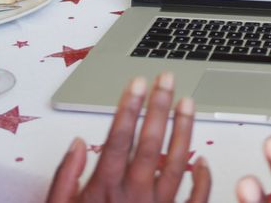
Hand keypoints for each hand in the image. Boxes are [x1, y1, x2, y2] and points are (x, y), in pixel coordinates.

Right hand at [48, 74, 210, 202]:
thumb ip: (66, 178)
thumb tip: (79, 142)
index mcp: (103, 190)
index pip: (119, 138)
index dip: (129, 107)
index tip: (136, 82)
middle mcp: (133, 197)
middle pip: (150, 142)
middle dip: (158, 106)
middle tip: (166, 78)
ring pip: (176, 163)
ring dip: (183, 130)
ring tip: (188, 102)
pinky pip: (195, 199)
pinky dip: (203, 178)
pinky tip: (204, 159)